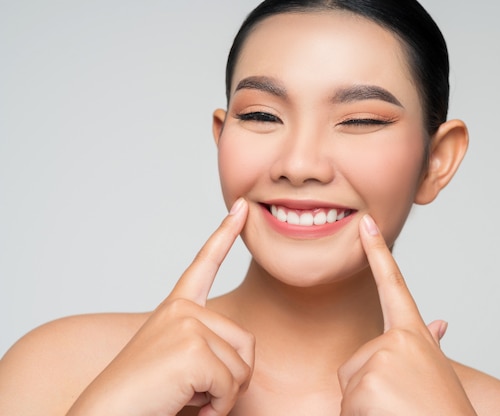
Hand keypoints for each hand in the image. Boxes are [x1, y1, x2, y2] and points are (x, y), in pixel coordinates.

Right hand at [68, 198, 253, 415]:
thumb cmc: (143, 397)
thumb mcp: (178, 362)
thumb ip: (207, 345)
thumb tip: (245, 354)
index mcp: (176, 308)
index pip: (205, 264)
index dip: (225, 234)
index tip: (241, 207)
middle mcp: (182, 310)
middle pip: (245, 342)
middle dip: (231, 378)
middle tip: (195, 392)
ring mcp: (187, 324)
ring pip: (242, 366)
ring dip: (222, 395)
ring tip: (186, 397)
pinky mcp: (193, 349)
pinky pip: (232, 386)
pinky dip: (217, 408)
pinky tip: (189, 406)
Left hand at [337, 214, 476, 414]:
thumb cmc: (444, 411)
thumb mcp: (436, 372)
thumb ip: (427, 345)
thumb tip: (440, 322)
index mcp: (414, 336)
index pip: (393, 286)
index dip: (378, 253)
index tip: (365, 225)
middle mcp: (395, 341)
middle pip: (354, 363)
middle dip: (366, 389)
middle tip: (398, 406)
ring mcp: (379, 360)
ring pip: (349, 389)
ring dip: (364, 409)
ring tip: (396, 415)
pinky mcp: (365, 383)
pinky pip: (345, 408)